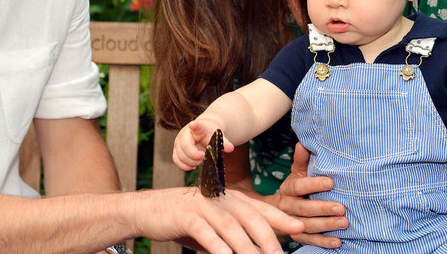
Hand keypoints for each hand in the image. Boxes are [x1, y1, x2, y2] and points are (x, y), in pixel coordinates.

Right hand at [135, 187, 303, 253]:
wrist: (148, 210)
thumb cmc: (184, 220)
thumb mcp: (213, 227)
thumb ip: (232, 238)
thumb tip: (255, 252)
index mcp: (229, 198)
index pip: (259, 208)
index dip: (280, 218)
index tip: (299, 228)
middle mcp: (219, 198)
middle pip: (250, 217)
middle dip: (269, 237)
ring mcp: (203, 205)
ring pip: (231, 226)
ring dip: (247, 247)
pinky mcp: (186, 216)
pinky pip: (205, 232)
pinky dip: (217, 246)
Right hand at [173, 120, 233, 170]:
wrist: (203, 132)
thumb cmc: (210, 133)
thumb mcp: (218, 136)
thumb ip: (224, 142)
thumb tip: (231, 148)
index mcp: (197, 127)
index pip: (196, 126)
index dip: (194, 126)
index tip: (193, 124)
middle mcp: (185, 133)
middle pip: (185, 147)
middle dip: (194, 156)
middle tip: (203, 157)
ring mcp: (179, 141)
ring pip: (179, 155)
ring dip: (190, 162)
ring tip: (199, 162)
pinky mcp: (176, 150)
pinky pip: (176, 160)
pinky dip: (184, 166)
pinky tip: (193, 166)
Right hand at [277, 144, 347, 248]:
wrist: (282, 210)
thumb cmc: (297, 187)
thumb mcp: (298, 172)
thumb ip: (302, 160)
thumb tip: (303, 143)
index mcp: (287, 189)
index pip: (298, 187)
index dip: (313, 184)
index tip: (331, 182)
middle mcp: (286, 206)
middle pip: (303, 208)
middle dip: (323, 208)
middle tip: (341, 207)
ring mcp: (291, 223)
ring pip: (308, 226)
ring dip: (326, 225)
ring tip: (344, 222)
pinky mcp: (297, 237)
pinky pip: (310, 241)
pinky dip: (324, 242)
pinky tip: (338, 241)